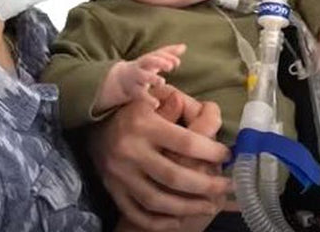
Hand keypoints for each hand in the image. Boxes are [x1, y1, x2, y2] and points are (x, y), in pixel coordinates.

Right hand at [89, 84, 231, 230]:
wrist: (91, 127)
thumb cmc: (131, 112)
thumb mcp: (150, 100)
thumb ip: (177, 106)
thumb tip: (209, 108)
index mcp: (144, 127)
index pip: (185, 142)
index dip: (211, 152)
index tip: (228, 156)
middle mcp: (131, 152)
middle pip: (174, 176)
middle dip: (206, 185)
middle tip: (227, 187)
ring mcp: (120, 175)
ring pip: (157, 199)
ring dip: (187, 207)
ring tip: (210, 206)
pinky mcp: (112, 190)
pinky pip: (136, 212)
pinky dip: (158, 221)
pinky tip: (179, 220)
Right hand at [114, 44, 185, 106]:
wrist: (119, 79)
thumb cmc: (143, 68)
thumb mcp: (154, 60)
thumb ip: (168, 53)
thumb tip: (183, 46)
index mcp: (147, 59)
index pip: (157, 54)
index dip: (167, 57)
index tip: (177, 62)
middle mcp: (141, 66)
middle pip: (148, 61)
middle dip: (159, 62)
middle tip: (170, 67)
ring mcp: (135, 78)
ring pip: (142, 76)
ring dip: (152, 78)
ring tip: (162, 82)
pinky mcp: (133, 91)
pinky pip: (139, 94)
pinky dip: (147, 99)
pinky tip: (156, 104)